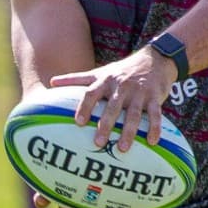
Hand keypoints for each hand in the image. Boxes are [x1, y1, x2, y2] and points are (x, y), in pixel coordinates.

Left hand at [49, 46, 175, 151]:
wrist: (155, 59)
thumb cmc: (122, 70)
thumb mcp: (100, 71)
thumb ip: (77, 78)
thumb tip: (52, 82)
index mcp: (105, 81)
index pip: (92, 93)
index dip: (85, 107)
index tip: (78, 122)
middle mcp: (121, 86)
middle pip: (113, 107)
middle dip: (106, 124)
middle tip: (98, 142)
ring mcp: (139, 92)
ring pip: (134, 114)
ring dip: (129, 131)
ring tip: (123, 148)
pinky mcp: (155, 96)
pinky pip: (155, 114)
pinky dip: (155, 128)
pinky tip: (153, 142)